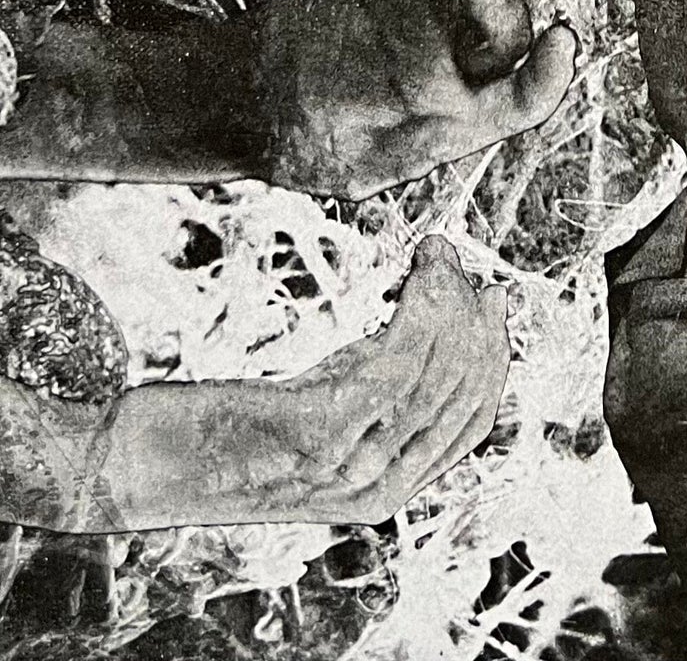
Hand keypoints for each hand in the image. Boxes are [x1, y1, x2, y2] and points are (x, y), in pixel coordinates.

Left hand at [94, 237, 508, 528]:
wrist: (139, 464)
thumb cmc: (225, 426)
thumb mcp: (320, 401)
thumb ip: (375, 378)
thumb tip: (435, 314)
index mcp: (388, 489)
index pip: (471, 421)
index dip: (492, 352)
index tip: (490, 293)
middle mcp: (378, 488)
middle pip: (460, 395)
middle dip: (473, 318)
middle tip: (457, 257)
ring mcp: (347, 466)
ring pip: (434, 377)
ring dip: (447, 301)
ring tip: (438, 252)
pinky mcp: (315, 435)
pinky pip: (394, 369)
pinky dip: (420, 313)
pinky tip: (417, 273)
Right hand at [257, 0, 576, 200]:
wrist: (236, 95)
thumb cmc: (292, 144)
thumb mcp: (348, 161)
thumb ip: (400, 136)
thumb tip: (448, 100)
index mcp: (453, 123)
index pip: (521, 99)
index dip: (549, 74)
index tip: (560, 39)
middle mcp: (451, 66)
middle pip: (506, 31)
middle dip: (503, 5)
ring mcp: (425, 17)